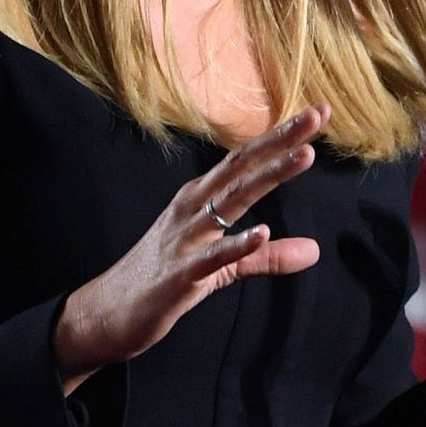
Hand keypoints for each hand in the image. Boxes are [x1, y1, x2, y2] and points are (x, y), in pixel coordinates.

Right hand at [53, 105, 329, 391]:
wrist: (108, 312)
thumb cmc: (164, 279)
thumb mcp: (221, 264)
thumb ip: (266, 256)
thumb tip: (315, 250)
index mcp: (201, 198)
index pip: (246, 160)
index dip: (281, 136)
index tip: (317, 113)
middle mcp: (193, 208)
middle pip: (242, 167)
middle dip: (280, 140)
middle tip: (315, 116)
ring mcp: (184, 238)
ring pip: (231, 201)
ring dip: (268, 177)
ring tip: (304, 157)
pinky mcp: (179, 275)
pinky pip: (212, 257)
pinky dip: (237, 244)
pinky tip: (261, 231)